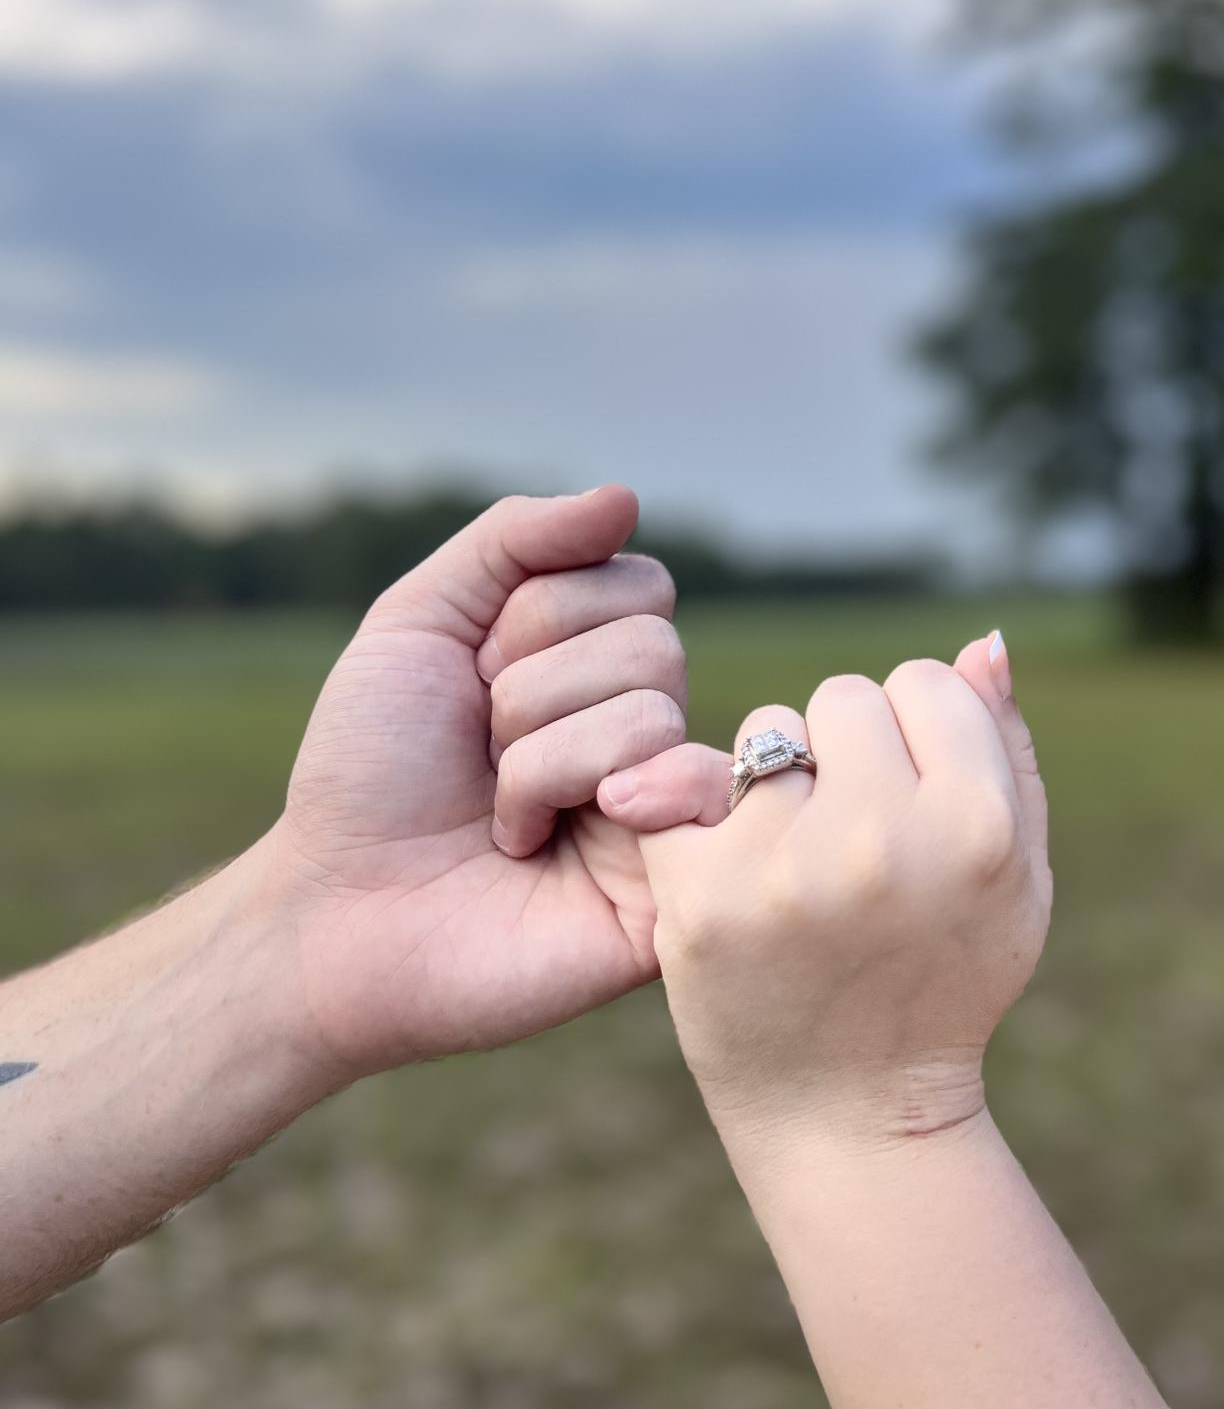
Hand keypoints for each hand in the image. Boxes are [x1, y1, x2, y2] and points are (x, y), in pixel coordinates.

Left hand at [267, 487, 700, 1080]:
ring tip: (503, 825)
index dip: (537, 622)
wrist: (335, 911)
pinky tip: (554, 842)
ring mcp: (664, 806)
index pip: (637, 583)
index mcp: (597, 666)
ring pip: (650, 714)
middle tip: (481, 761)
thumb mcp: (419, 622)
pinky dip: (624, 796)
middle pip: (649, 646)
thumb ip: (514, 541)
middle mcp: (644, 729)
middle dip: (528, 696)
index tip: (473, 683)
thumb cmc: (371, 772)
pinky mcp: (675, 886)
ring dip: (536, 765)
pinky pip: (702, 793)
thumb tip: (625, 496)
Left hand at [620, 636, 1051, 1148]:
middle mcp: (883, 840)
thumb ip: (1007, 752)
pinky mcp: (701, 897)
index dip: (913, 738)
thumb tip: (981, 642)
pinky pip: (684, 784)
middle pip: (841, 697)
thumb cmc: (943, 983)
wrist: (850, 1114)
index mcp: (978, 827)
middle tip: (847, 836)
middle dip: (844, 752)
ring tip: (794, 866)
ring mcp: (785, 869)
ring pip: (762, 734)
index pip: (923, 682)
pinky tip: (727, 877)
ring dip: (774, 782)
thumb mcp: (1017, 878)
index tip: (907, 802)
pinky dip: (698, 818)